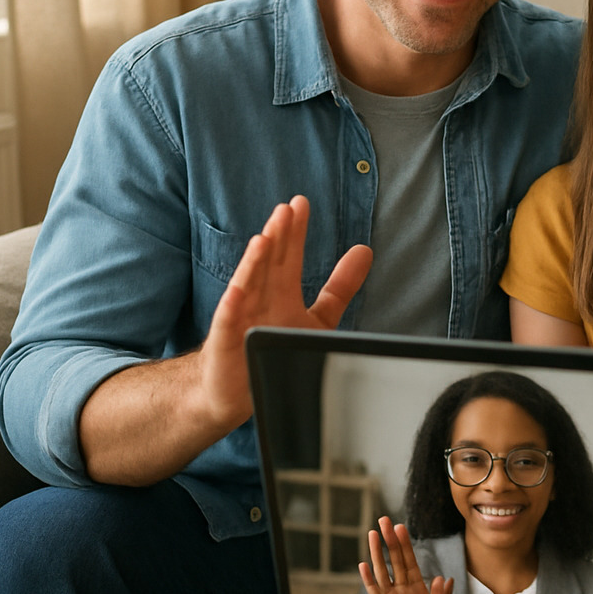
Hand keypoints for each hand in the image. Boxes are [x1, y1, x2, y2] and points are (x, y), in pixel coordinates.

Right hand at [199, 195, 372, 431]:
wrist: (235, 390)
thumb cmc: (274, 347)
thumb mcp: (317, 317)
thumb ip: (340, 287)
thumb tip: (365, 251)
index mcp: (282, 291)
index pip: (289, 255)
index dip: (295, 231)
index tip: (301, 203)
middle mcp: (261, 298)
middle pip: (270, 262)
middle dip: (279, 236)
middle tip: (288, 209)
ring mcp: (242, 317)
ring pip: (249, 284)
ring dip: (256, 262)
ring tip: (266, 238)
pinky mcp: (228, 341)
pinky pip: (230, 322)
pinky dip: (235, 305)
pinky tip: (239, 289)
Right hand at [359, 517, 452, 593]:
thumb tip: (443, 579)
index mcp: (417, 586)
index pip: (409, 560)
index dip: (405, 544)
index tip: (400, 527)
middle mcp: (402, 588)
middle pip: (394, 560)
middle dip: (389, 540)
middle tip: (383, 521)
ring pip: (382, 571)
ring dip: (377, 553)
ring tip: (372, 534)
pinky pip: (374, 592)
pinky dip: (368, 580)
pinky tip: (363, 566)